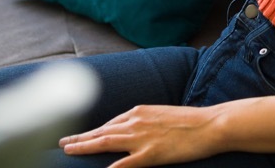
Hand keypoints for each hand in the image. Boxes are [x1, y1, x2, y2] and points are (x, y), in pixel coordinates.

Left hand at [59, 104, 219, 166]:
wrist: (212, 124)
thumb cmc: (192, 121)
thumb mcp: (164, 115)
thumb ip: (147, 122)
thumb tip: (135, 129)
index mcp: (140, 111)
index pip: (109, 123)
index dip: (92, 131)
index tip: (80, 136)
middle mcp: (136, 121)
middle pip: (101, 131)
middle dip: (80, 137)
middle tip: (62, 143)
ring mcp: (142, 138)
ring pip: (105, 142)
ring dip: (84, 146)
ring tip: (68, 150)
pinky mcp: (150, 153)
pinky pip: (124, 163)